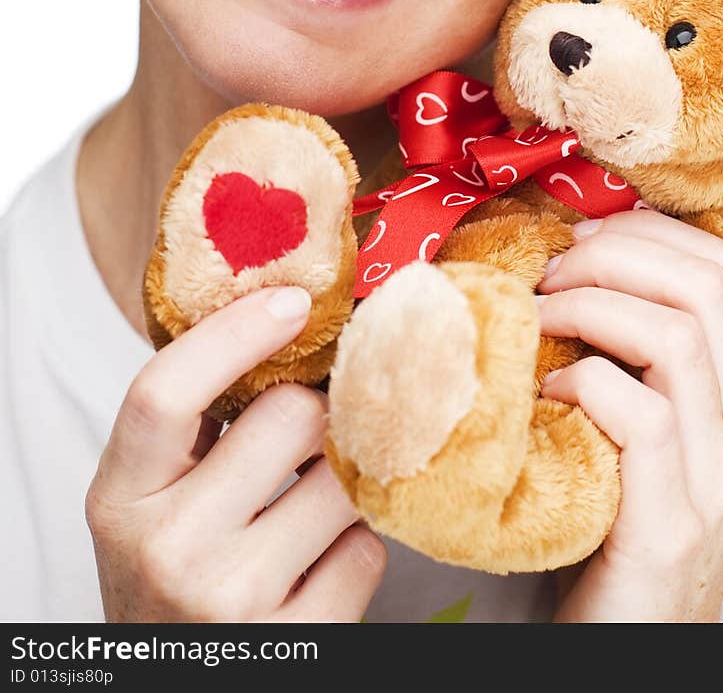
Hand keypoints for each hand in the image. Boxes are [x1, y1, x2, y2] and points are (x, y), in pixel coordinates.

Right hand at [85, 286, 386, 621]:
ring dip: (342, 477)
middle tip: (307, 427)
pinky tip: (319, 560)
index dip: (236, 333)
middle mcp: (168, 548)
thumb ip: (193, 420)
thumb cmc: (170, 569)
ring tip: (308, 499)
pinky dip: (356, 545)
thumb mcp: (148, 497)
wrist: (173, 683)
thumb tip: (284, 312)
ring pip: (343, 478)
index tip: (293, 301)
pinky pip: (368, 550)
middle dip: (314, 409)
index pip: (164, 392)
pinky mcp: (298, 643)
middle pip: (289, 417)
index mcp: (120, 497)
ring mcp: (233, 600)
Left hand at [536, 210, 722, 621]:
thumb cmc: (609, 519)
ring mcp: (716, 480)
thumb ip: (624, 354)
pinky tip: (548, 392)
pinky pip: (642, 417)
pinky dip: (585, 381)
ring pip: (679, 339)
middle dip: (615, 254)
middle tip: (549, 271)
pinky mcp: (672, 525)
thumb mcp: (629, 424)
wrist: (628, 642)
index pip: (722, 272)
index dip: (646, 234)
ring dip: (592, 307)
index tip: (578, 238)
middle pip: (705, 288)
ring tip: (538, 319)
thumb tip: (560, 261)